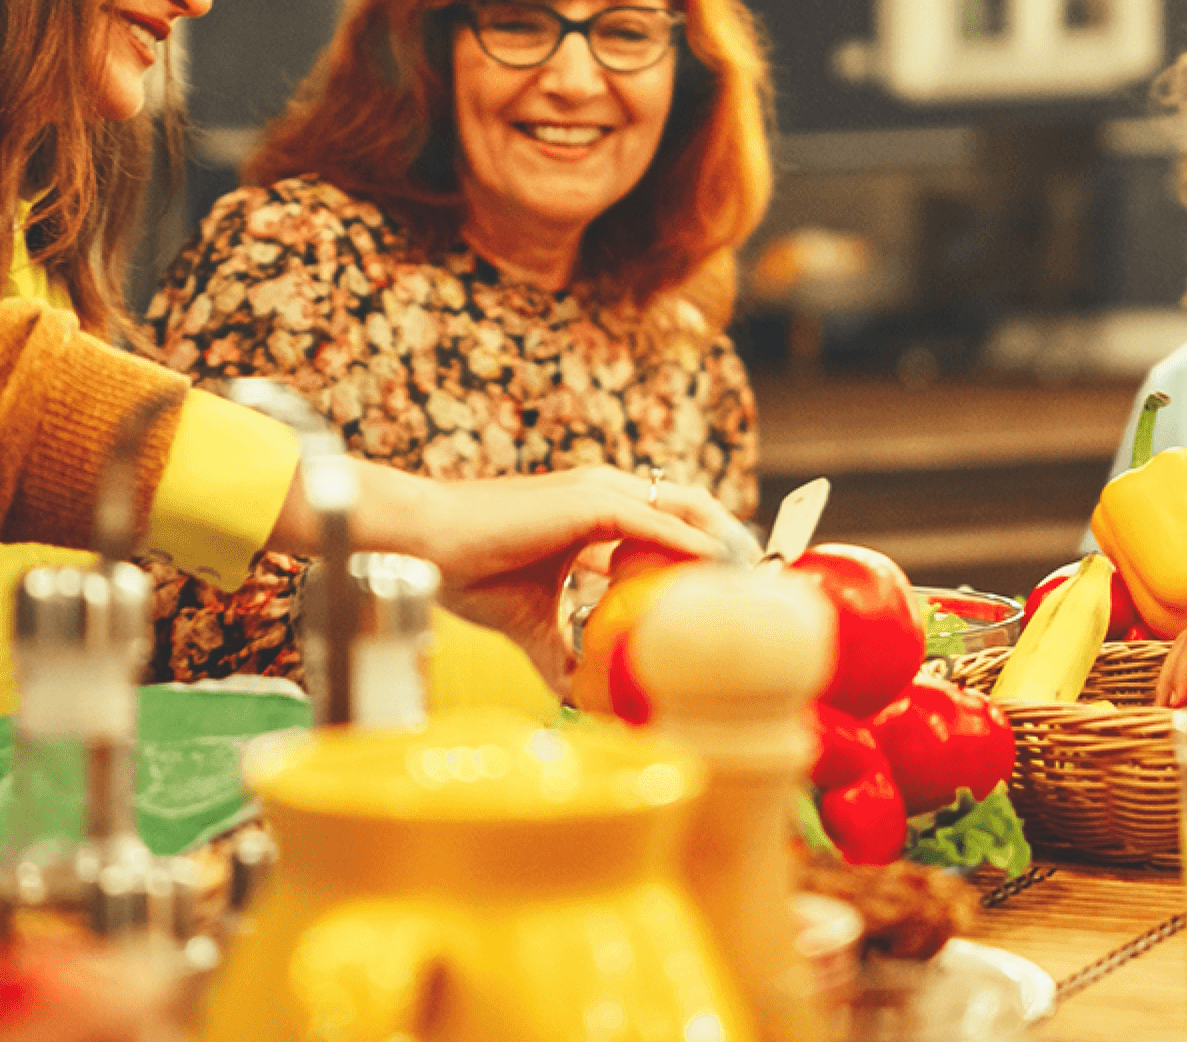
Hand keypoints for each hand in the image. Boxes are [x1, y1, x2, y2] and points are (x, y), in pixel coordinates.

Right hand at [359, 465, 729, 684]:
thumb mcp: (531, 622)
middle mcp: (603, 494)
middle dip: (728, 540)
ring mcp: (597, 492)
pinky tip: (713, 564)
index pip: (666, 521)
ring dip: (720, 539)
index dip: (703, 548)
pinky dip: (685, 542)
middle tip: (759, 582)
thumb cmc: (470, 572)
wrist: (427, 546)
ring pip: (680, 508)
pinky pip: (652, 522)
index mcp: (593, 513)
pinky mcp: (587, 503)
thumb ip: (560, 652)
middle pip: (688, 508)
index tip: (732, 585)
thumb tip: (581, 694)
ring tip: (750, 575)